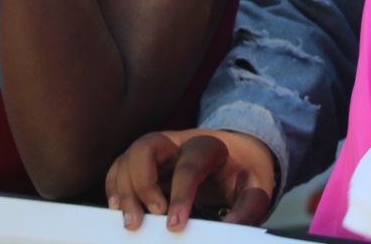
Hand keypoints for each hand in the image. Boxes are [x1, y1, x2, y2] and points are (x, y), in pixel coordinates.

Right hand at [105, 129, 275, 231]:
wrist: (240, 152)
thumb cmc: (244, 170)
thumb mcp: (257, 185)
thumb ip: (249, 206)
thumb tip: (230, 227)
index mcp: (210, 146)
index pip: (188, 166)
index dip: (180, 195)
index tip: (175, 226)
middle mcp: (179, 142)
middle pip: (147, 148)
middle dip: (142, 185)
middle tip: (148, 219)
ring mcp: (160, 149)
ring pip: (129, 157)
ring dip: (123, 190)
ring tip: (131, 222)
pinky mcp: (146, 160)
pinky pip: (120, 166)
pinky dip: (113, 186)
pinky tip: (117, 209)